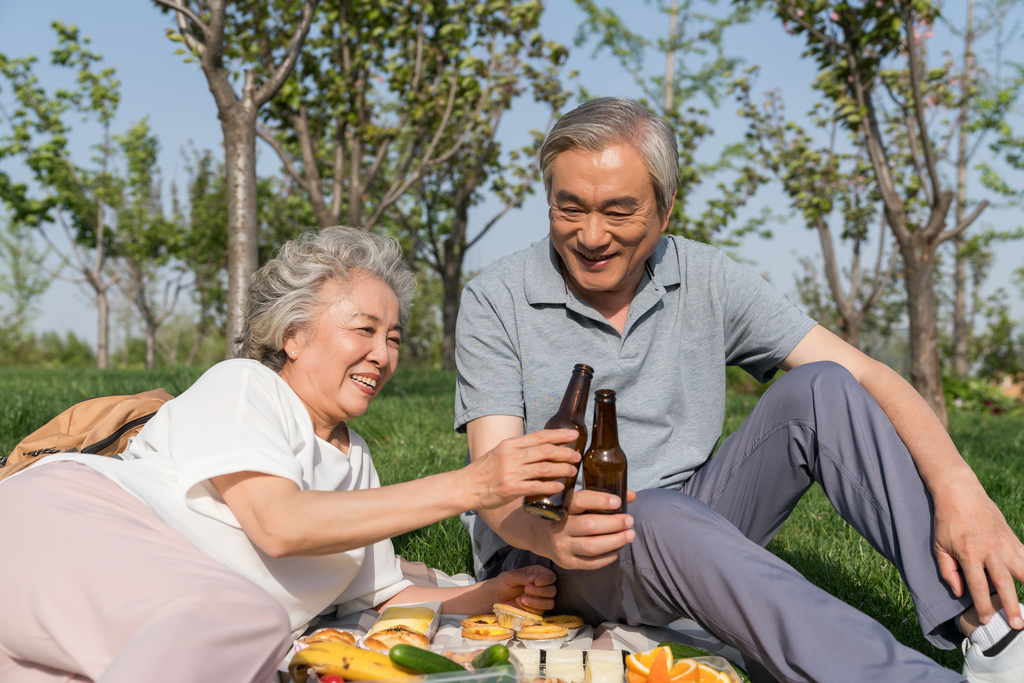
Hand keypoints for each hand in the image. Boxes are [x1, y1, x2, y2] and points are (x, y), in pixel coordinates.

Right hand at [464, 429, 581, 509]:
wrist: (466, 486)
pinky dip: (550, 486)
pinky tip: (560, 486)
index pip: (539, 436)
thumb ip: (519, 449)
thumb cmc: (485, 470)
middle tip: (577, 456)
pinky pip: (535, 486)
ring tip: (573, 471)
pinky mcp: (510, 488)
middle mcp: (512, 455)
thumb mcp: (500, 452)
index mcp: (510, 444)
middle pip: (545, 451)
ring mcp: (511, 472)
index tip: (574, 435)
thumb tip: (541, 448)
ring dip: (562, 469)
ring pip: (543, 467)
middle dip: (565, 453)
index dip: (559, 435)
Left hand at [490, 565, 557, 613]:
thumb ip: (523, 577)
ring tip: (523, 599)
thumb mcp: (510, 576)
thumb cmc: (504, 583)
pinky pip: (540, 612)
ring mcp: (540, 599)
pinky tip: (519, 602)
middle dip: (541, 591)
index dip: (547, 579)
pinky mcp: (536, 610)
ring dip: (537, 602)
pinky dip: (530, 608)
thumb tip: (535, 579)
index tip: (537, 582)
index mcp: (538, 574)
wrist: (496, 597)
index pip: (551, 576)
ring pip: (550, 603)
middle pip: (552, 590)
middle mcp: (542, 586)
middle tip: (526, 589)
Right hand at [530, 488, 637, 570]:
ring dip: (615, 541)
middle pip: (589, 526)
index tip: (618, 501)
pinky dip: (609, 556)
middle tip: (629, 520)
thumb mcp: (574, 501)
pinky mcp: (567, 562)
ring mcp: (562, 547)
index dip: (600, 501)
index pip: (580, 501)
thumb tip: (631, 496)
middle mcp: (558, 527)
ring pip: (592, 547)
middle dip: (614, 523)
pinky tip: (618, 548)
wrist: (536, 534)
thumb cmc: (562, 514)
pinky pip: (592, 563)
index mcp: (560, 507)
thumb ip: (600, 498)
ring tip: (630, 534)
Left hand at [932, 481, 1023, 628]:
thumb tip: (960, 593)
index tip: (987, 620)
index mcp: (969, 553)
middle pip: (1004, 582)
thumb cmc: (945, 520)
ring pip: (1022, 569)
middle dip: (1010, 605)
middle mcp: (989, 549)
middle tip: (1017, 624)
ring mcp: (1003, 542)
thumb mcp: (938, 546)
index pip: (978, 585)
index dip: (983, 605)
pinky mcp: (1011, 536)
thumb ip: (947, 571)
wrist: (959, 492)